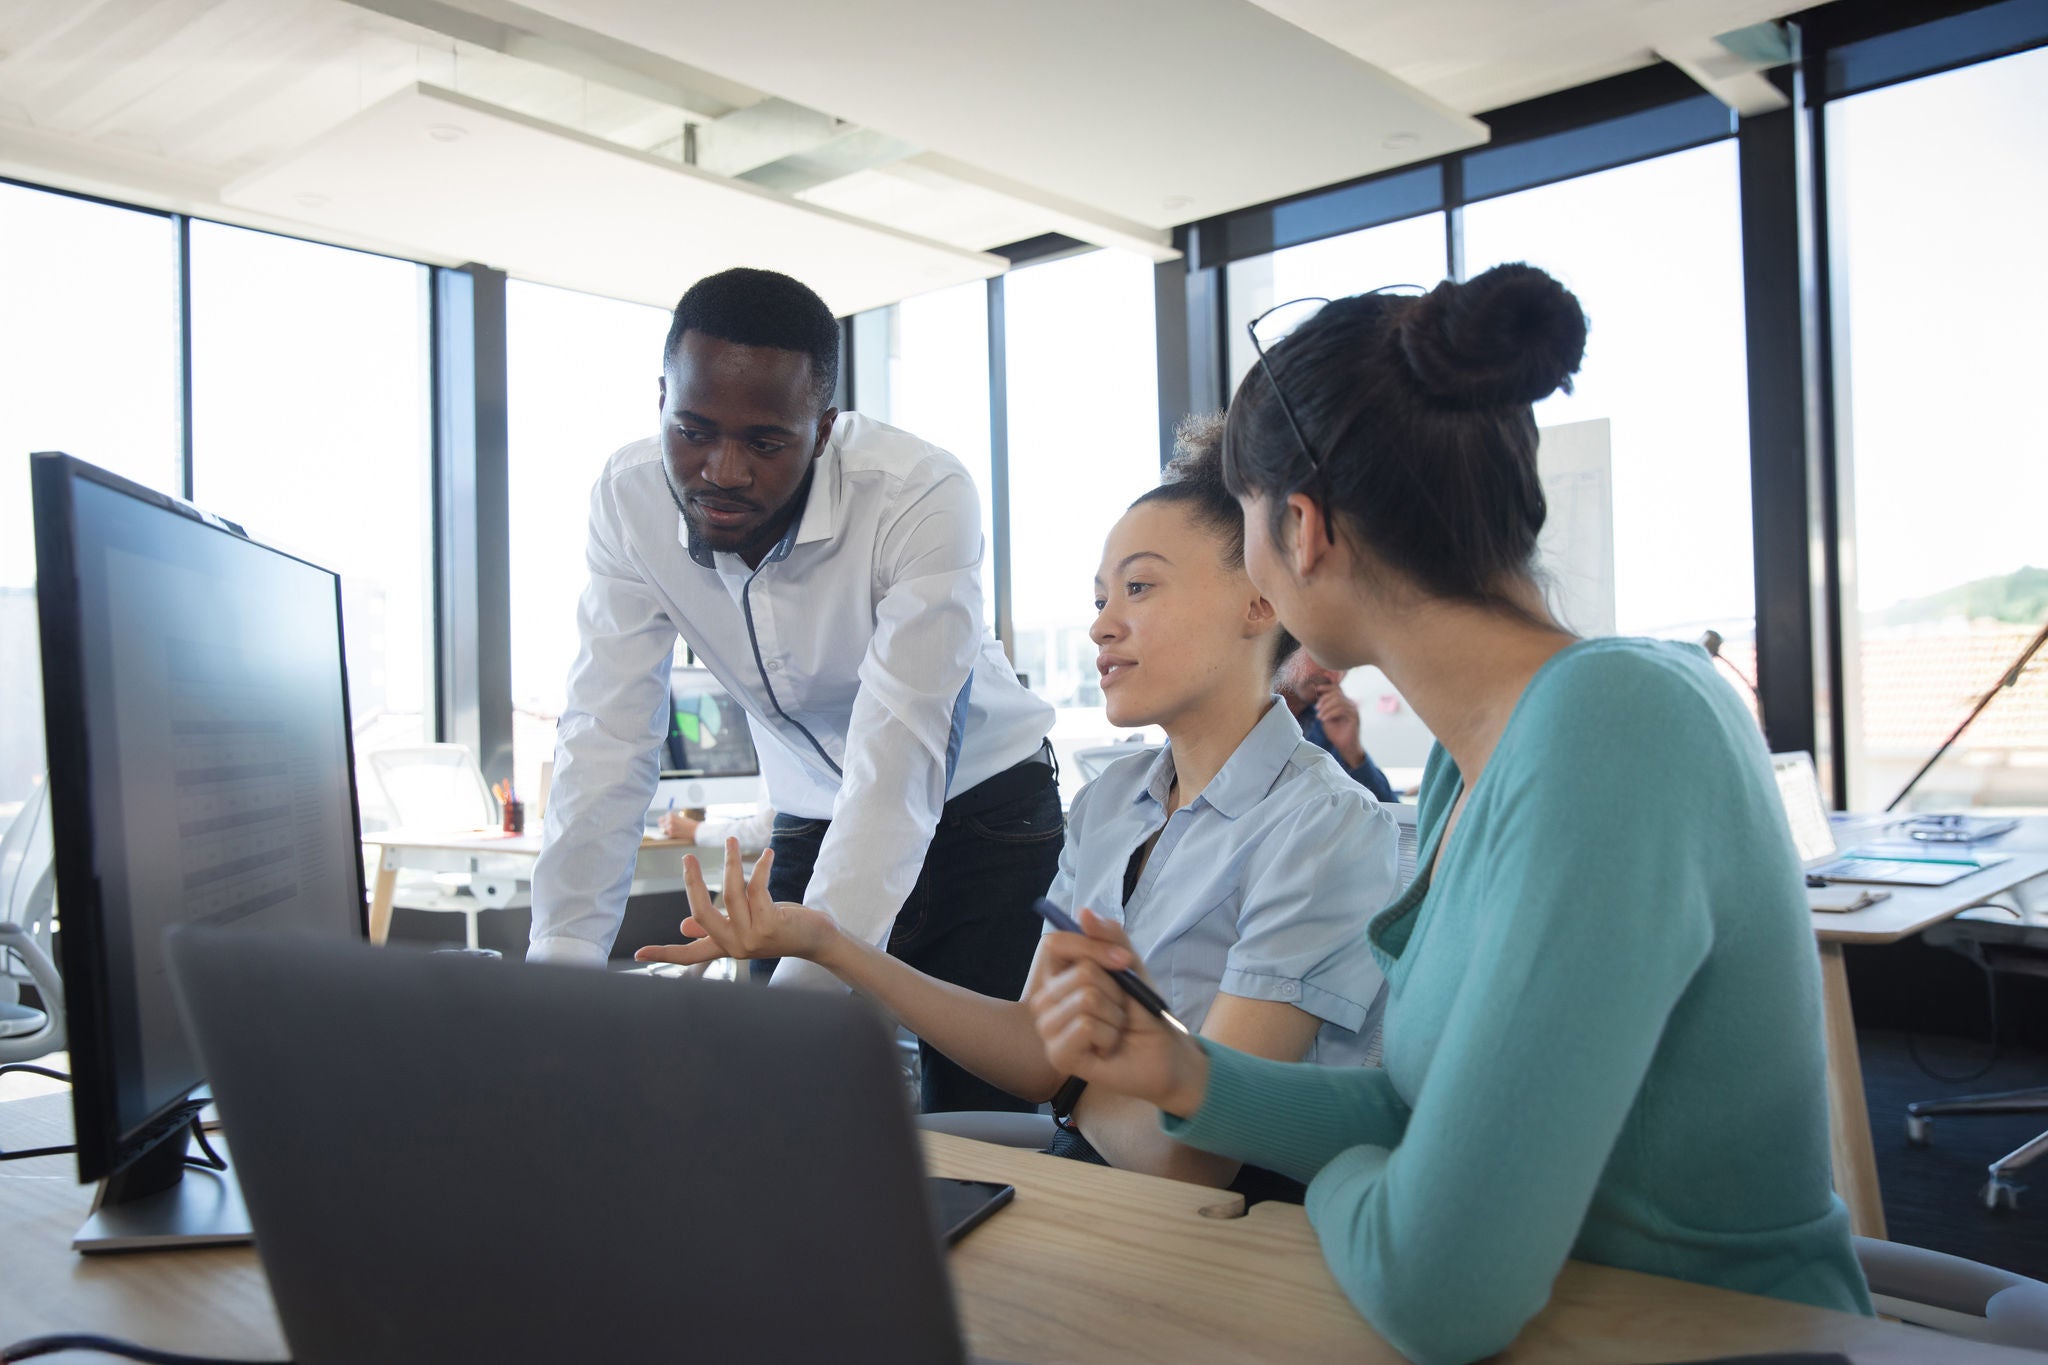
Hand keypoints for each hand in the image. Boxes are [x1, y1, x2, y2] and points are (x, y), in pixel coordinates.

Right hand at [633, 839, 836, 967]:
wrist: (817, 940)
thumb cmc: (779, 928)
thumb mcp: (745, 926)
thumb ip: (716, 926)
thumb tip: (683, 926)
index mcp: (725, 948)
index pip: (688, 955)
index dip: (663, 953)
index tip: (637, 955)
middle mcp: (735, 946)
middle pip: (701, 913)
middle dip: (692, 883)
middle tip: (687, 857)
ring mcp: (752, 938)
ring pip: (730, 893)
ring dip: (731, 862)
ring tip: (732, 841)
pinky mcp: (769, 924)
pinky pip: (756, 887)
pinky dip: (760, 867)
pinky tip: (768, 853)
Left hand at [658, 811, 701, 841]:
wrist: (696, 830)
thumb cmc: (689, 824)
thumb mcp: (680, 818)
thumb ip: (672, 819)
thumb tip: (665, 823)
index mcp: (671, 815)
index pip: (661, 819)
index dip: (664, 821)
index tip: (667, 823)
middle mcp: (669, 820)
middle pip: (660, 824)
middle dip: (664, 826)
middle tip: (669, 828)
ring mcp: (669, 827)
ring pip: (662, 830)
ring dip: (666, 831)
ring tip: (674, 830)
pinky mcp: (671, 834)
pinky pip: (667, 834)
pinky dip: (670, 834)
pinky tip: (677, 833)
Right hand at [1026, 908, 1208, 1118]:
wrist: (1162, 1052)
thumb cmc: (1141, 1010)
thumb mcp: (1130, 965)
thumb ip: (1109, 937)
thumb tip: (1083, 912)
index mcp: (1058, 974)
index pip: (1056, 943)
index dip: (1093, 947)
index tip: (1123, 962)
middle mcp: (1046, 999)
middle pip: (1082, 972)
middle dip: (1115, 990)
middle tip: (1119, 1009)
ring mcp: (1048, 1028)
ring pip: (1086, 999)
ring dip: (1115, 1015)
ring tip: (1115, 1028)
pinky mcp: (1058, 1055)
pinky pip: (1087, 1026)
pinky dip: (1110, 1035)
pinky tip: (1108, 1047)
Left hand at [1316, 688, 1365, 767]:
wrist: (1344, 746)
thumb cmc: (1336, 733)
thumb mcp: (1326, 717)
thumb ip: (1325, 707)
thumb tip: (1319, 696)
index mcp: (1344, 702)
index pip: (1337, 689)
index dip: (1327, 687)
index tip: (1317, 689)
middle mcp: (1350, 704)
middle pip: (1337, 694)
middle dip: (1324, 700)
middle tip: (1316, 708)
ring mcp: (1354, 710)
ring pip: (1339, 701)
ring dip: (1326, 708)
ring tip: (1319, 717)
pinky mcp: (1354, 716)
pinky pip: (1341, 710)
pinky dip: (1330, 714)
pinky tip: (1324, 719)